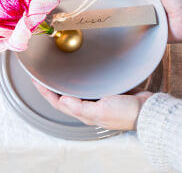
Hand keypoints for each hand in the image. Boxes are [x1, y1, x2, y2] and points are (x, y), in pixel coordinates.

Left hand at [33, 80, 152, 130]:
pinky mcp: (105, 91)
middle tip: (42, 73)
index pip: (57, 102)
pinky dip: (79, 78)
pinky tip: (79, 70)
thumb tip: (62, 101)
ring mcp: (96, 99)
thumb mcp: (101, 110)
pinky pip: (87, 84)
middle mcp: (87, 107)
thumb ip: (81, 107)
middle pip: (63, 96)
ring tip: (56, 70)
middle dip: (51, 86)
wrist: (147, 110)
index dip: (44, 92)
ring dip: (64, 81)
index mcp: (84, 112)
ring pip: (74, 90)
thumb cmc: (125, 112)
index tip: (35, 79)